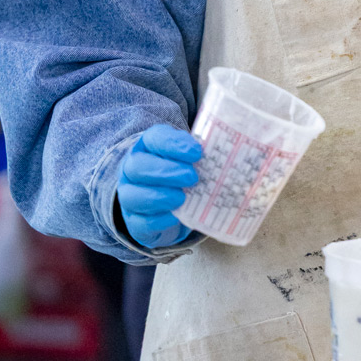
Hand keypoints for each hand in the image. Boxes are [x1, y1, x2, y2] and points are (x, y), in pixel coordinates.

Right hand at [117, 125, 201, 248]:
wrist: (165, 205)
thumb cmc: (180, 174)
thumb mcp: (189, 158)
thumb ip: (201, 155)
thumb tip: (231, 155)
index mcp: (147, 147)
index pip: (154, 138)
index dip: (173, 144)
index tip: (197, 152)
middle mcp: (132, 169)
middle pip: (138, 167)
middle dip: (166, 171)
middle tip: (192, 177)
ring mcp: (129, 196)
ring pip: (133, 196)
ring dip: (160, 196)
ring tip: (183, 198)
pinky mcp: (134, 222)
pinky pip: (140, 222)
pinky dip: (159, 219)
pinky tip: (176, 215)